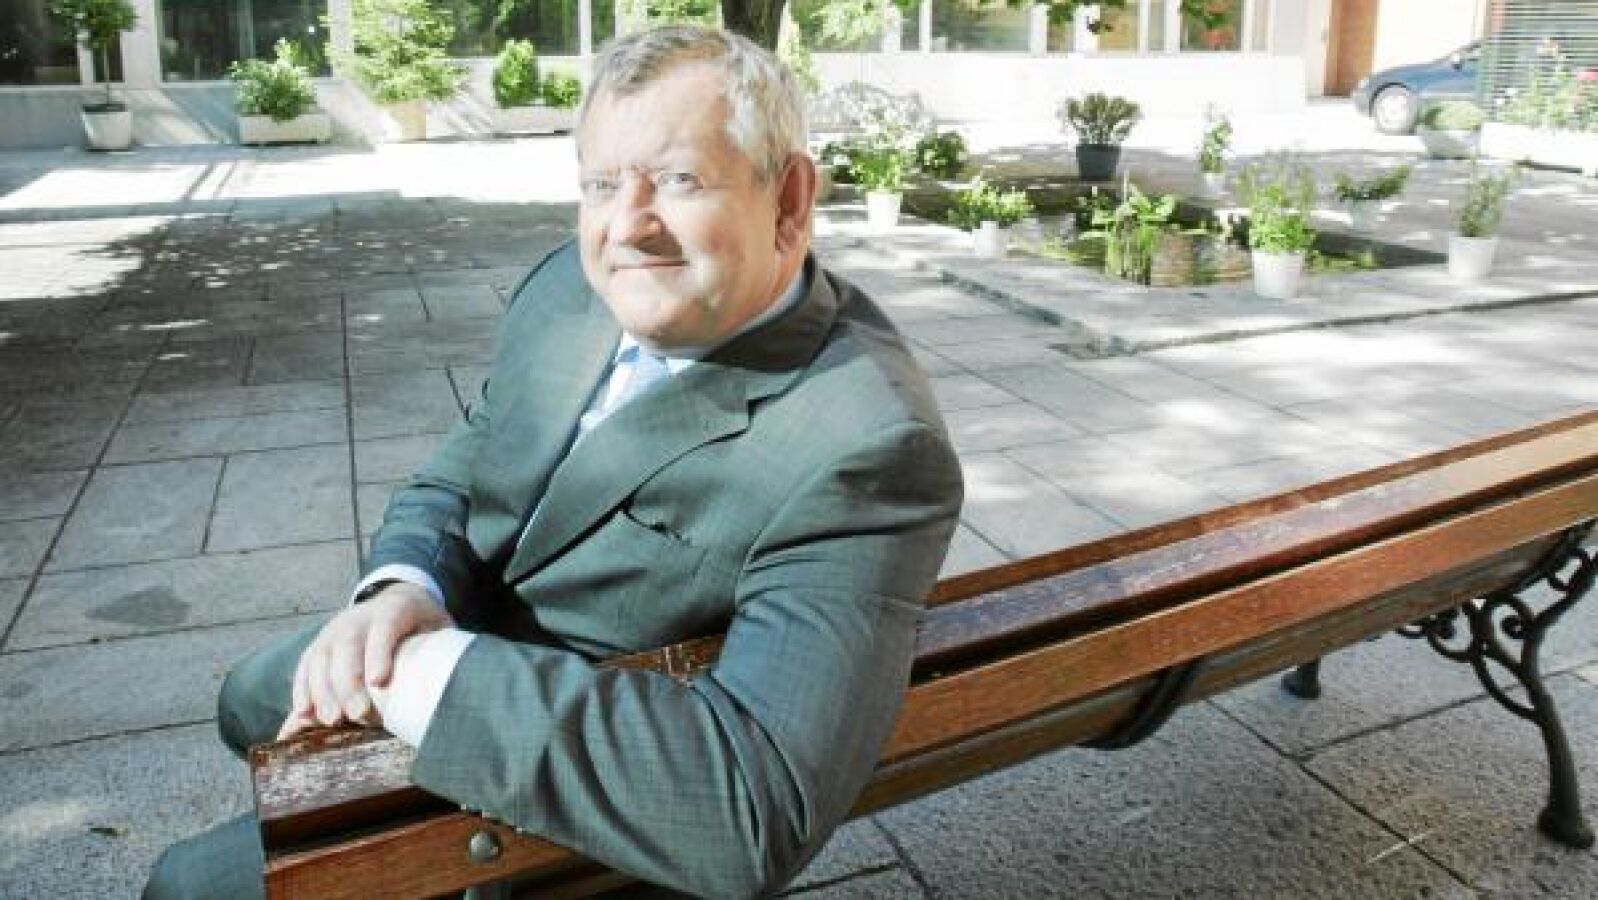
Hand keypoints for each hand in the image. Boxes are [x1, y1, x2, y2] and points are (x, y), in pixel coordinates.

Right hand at [277, 583, 452, 739]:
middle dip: (349, 682)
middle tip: (357, 714)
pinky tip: (303, 715)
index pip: (385, 627)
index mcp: (394, 609)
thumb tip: (458, 684)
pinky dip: (302, 692)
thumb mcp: (439, 628)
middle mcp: (358, 617)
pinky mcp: (319, 646)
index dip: (379, 653)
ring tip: (331, 720)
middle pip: (347, 646)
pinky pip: (304, 668)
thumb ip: (443, 651)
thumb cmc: (422, 624)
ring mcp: (333, 630)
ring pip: (320, 657)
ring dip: (322, 691)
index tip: (380, 682)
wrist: (398, 598)